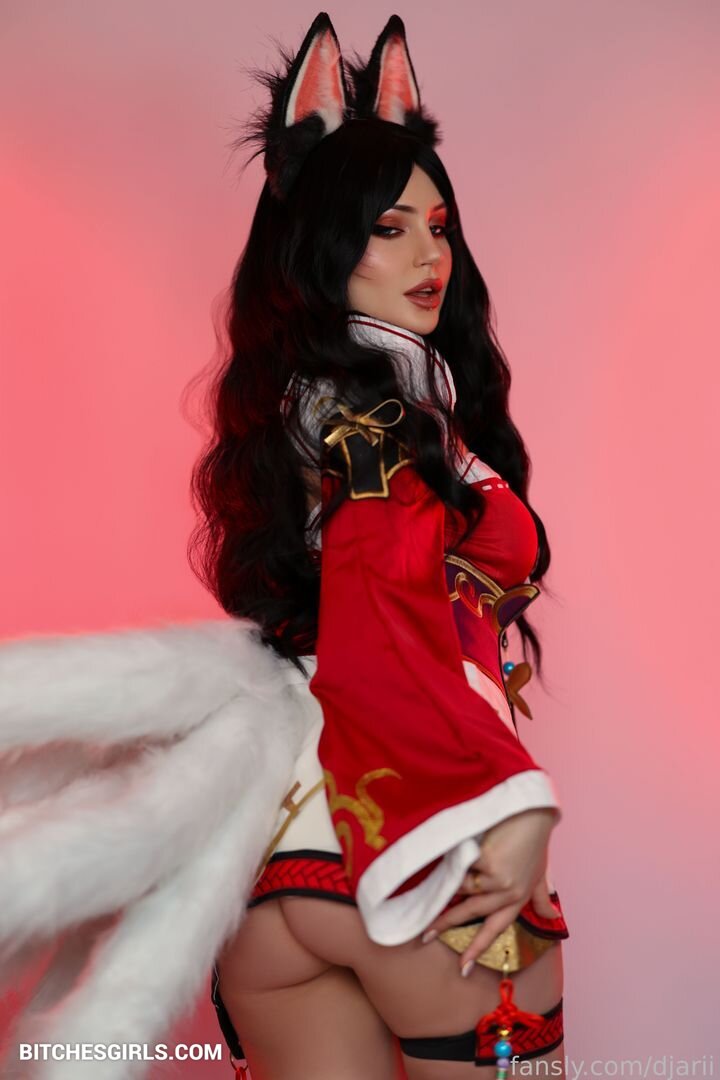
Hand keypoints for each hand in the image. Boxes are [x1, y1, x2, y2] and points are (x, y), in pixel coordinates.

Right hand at [421, 808, 559, 974]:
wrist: (531, 813)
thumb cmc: (534, 839)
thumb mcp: (540, 871)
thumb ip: (542, 895)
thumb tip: (553, 917)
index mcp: (519, 898)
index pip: (495, 930)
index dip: (477, 949)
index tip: (462, 968)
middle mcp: (508, 894)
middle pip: (470, 913)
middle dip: (444, 924)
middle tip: (424, 935)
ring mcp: (497, 879)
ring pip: (460, 887)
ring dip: (447, 882)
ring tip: (433, 879)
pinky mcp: (487, 863)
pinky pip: (460, 865)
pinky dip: (454, 858)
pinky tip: (455, 848)